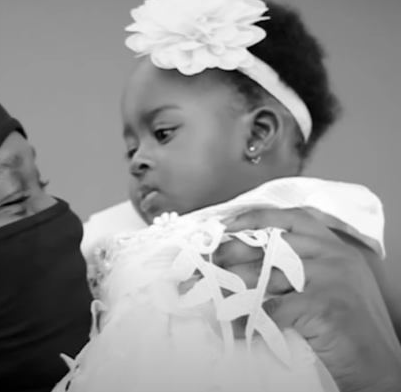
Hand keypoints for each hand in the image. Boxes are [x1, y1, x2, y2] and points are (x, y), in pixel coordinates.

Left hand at [214, 208, 400, 391]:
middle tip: (209, 262)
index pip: (291, 218)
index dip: (254, 218)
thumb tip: (240, 261)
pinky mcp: (325, 304)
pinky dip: (253, 320)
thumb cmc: (345, 328)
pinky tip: (240, 327)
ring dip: (237, 287)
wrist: (377, 368)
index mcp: (334, 246)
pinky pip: (275, 309)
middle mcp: (335, 255)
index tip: (226, 225)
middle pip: (271, 244)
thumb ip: (295, 266)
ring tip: (218, 296)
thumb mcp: (327, 285)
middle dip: (234, 252)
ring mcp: (333, 277)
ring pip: (268, 275)